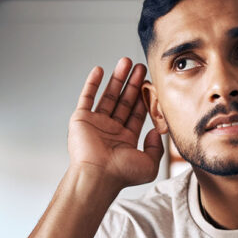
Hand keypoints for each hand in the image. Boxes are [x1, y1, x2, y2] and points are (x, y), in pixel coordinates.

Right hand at [68, 57, 163, 188]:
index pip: (136, 113)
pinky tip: (100, 70)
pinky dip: (92, 83)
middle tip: (140, 66)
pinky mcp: (81, 119)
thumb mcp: (149, 164)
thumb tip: (156, 132)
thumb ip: (156, 148)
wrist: (98, 176)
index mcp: (125, 139)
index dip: (143, 97)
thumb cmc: (121, 174)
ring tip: (125, 62)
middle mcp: (110, 130)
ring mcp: (95, 124)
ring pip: (108, 95)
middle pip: (124, 101)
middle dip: (132, 83)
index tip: (150, 82)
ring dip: (117, 79)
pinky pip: (87, 97)